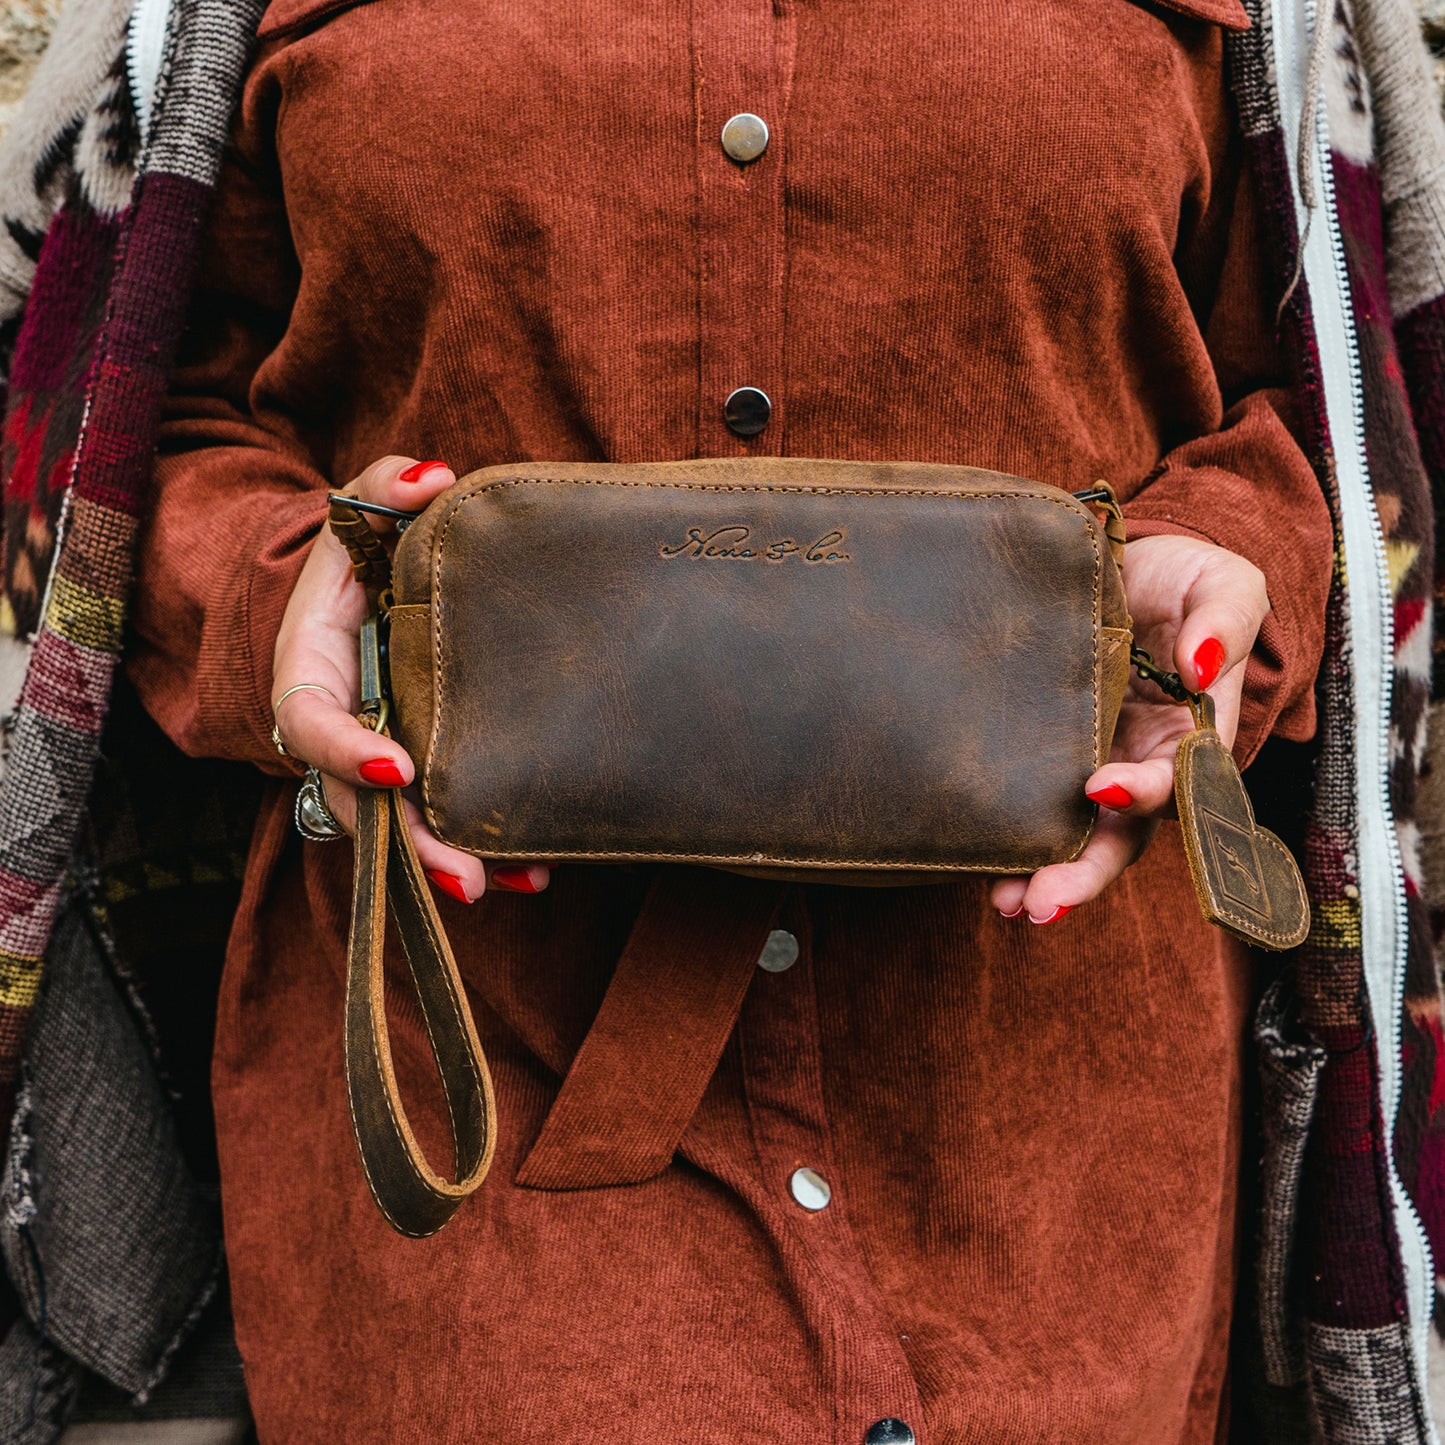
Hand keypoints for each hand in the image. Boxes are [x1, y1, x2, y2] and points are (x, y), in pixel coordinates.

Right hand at [271, 455, 549, 901]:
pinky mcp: (420, 775)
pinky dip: (483, 852)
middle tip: (462, 876)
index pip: (313, 721)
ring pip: (401, 830)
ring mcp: (377, 760)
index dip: (346, 751)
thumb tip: (435, 481)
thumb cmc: (361, 557)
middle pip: (359, 803)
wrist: (365, 598)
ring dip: (448, 864)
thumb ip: (386, 487)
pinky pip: (441, 823)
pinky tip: (532, 874)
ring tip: (509, 883)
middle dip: (408, 845)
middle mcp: (341, 731)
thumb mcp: (359, 515)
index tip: (396, 769)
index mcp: (313, 670)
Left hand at [988, 532, 1268, 924]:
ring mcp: (1091, 761)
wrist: (1128, 560)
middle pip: (1120, 833)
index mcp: (1191, 734)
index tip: (1101, 787)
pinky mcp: (1044, 753)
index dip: (1144, 793)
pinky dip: (1007, 838)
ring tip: (1006, 902)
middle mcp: (1140, 761)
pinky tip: (975, 863)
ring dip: (1041, 872)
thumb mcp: (1225, 585)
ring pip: (1074, 834)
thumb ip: (1224, 622)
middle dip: (1084, 872)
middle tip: (1042, 903)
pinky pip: (1030, 804)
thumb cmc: (1188, 578)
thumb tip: (1199, 664)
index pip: (1176, 780)